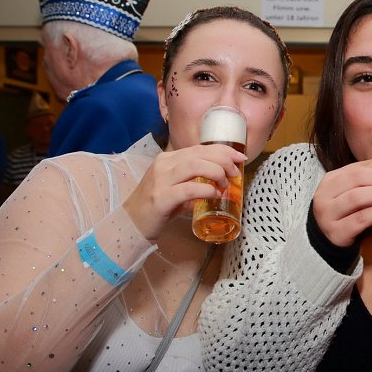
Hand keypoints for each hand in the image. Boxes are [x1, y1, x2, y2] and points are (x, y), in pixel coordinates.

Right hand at [122, 144, 244, 240]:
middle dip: (223, 160)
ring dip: (216, 172)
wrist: (131, 223)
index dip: (223, 150)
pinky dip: (205, 189)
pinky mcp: (161, 198)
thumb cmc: (158, 205)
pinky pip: (188, 189)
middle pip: (199, 154)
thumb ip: (194, 178)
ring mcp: (160, 180)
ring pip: (194, 166)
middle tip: (235, 173)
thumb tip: (222, 179)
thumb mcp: (176, 186)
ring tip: (224, 184)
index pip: (200, 148)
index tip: (239, 158)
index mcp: (168, 159)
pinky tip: (214, 194)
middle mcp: (163, 164)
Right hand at [312, 157, 371, 246]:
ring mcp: (327, 214)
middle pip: (356, 178)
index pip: (359, 166)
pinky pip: (360, 219)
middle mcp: (325, 194)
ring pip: (356, 197)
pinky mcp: (336, 232)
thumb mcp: (355, 192)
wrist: (331, 240)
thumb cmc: (348, 213)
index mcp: (331, 179)